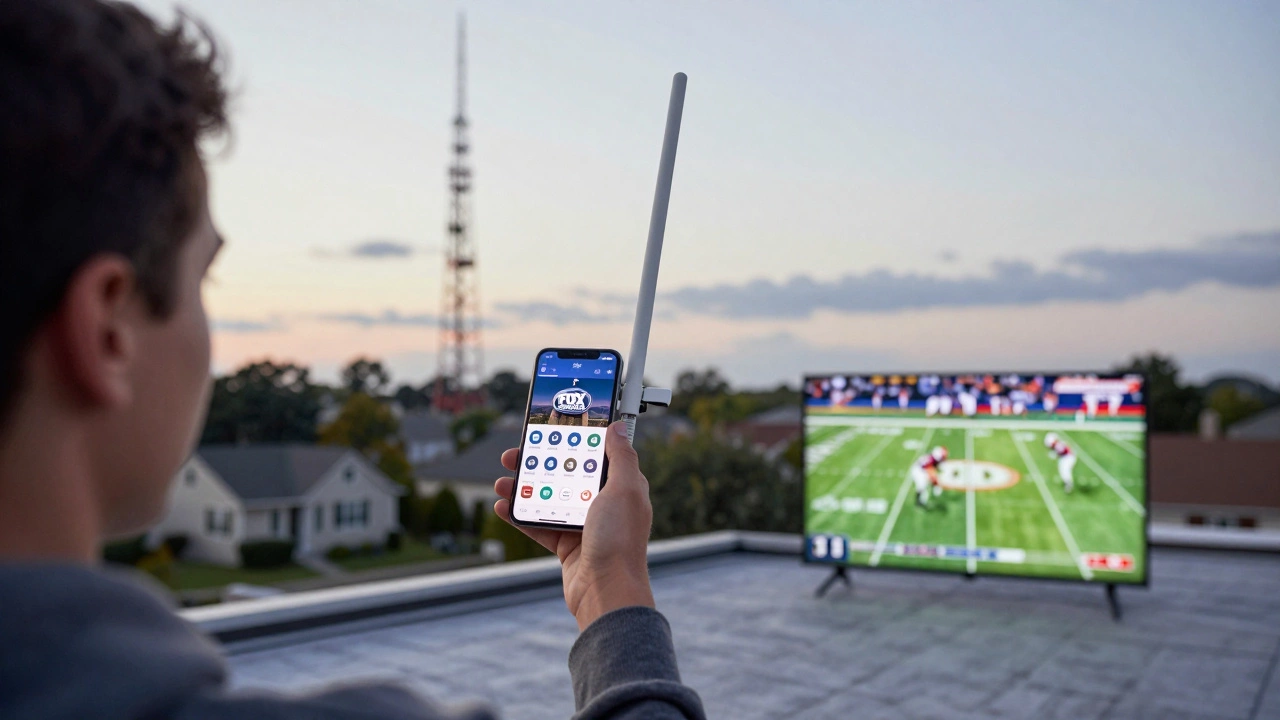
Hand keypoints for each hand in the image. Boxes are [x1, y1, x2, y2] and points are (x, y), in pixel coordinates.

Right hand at [493, 421, 654, 630]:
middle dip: (538, 464)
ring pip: (547, 499)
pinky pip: (539, 525)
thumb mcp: (625, 489)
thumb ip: (621, 457)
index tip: (548, 431)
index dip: (571, 442)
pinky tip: (502, 506)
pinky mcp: (566, 546)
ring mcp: (584, 526)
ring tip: (501, 482)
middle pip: (565, 475)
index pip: (594, 455)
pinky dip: (519, 515)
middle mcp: (604, 505)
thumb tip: (616, 428)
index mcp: (621, 488)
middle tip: (512, 456)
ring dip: (523, 489)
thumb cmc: (619, 541)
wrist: (606, 591)